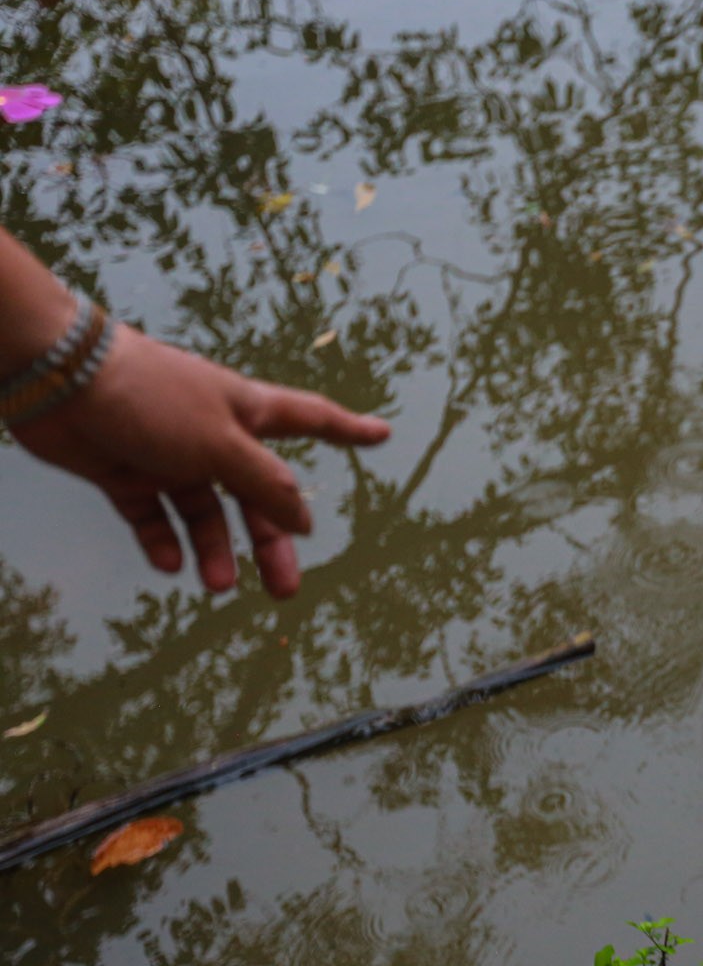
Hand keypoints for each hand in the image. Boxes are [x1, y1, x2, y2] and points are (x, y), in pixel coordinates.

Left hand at [9, 327, 389, 598]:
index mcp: (248, 413)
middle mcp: (213, 435)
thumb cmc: (151, 397)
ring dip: (214, 551)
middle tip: (285, 588)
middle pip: (257, 495)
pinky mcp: (126, 472)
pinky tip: (170, 565)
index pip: (312, 420)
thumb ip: (266, 483)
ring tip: (216, 586)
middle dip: (271, 541)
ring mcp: (168, 454)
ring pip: (205, 514)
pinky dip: (164, 542)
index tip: (381, 434)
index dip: (348, 430)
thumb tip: (302, 520)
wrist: (58, 377)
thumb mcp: (222, 444)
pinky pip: (153, 517)